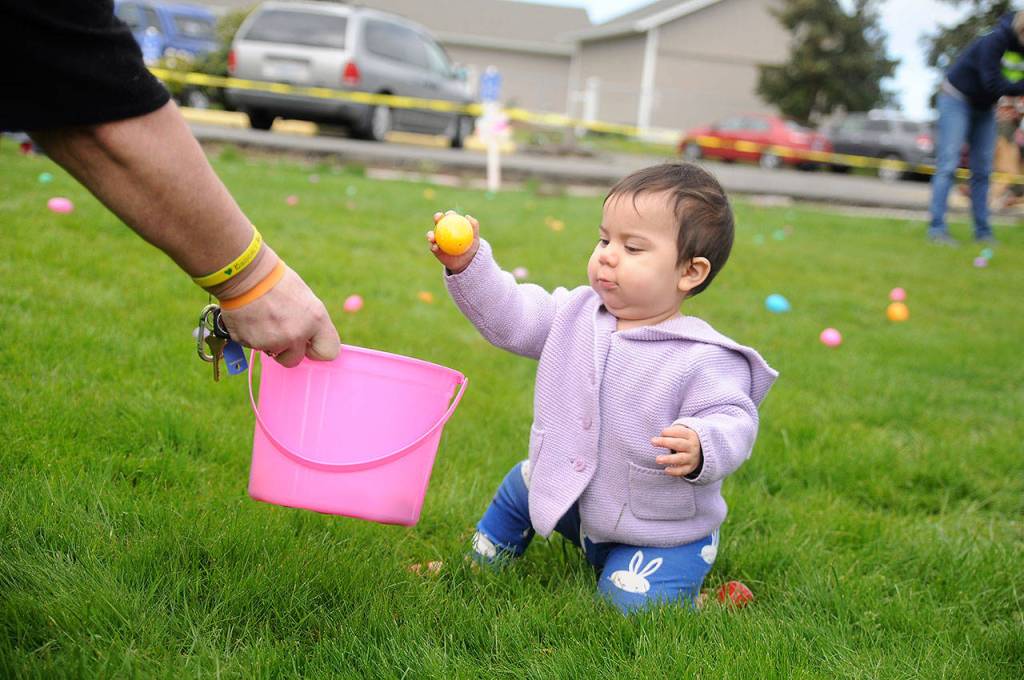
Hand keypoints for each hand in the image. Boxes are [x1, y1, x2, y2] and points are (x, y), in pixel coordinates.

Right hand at [220, 267, 340, 367]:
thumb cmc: (276, 280)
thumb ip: (309, 322)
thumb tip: (308, 338)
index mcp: (315, 320)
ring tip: (262, 317)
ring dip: (267, 341)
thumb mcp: (304, 299)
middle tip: (278, 332)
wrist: (245, 273)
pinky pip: (252, 346)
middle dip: (286, 351)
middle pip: (294, 360)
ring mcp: (272, 341)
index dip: (316, 350)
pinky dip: (251, 336)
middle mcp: (296, 334)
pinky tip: (251, 317)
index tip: (308, 345)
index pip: (329, 352)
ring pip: (271, 353)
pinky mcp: (251, 343)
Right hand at [427, 211, 479, 273]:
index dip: (449, 214)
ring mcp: (438, 239)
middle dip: (437, 217)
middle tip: (438, 219)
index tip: (450, 214)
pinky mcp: (434, 248)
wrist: (467, 261)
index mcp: (453, 224)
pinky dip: (433, 246)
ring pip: (432, 234)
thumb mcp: (475, 237)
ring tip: (432, 237)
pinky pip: (432, 247)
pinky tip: (435, 247)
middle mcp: (443, 230)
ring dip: (430, 234)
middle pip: (438, 222)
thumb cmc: (471, 246)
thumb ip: (474, 226)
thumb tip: (467, 216)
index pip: (450, 217)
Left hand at [651, 424, 702, 476]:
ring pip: (680, 458)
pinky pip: (682, 470)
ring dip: (668, 459)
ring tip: (657, 459)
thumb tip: (656, 439)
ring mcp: (691, 458)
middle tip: (653, 441)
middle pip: (678, 444)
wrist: (699, 452)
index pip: (680, 432)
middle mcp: (691, 446)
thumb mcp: (681, 433)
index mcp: (690, 435)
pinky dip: (674, 471)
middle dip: (665, 442)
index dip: (669, 432)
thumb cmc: (683, 440)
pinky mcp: (689, 468)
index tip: (661, 433)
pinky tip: (666, 470)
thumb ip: (670, 433)